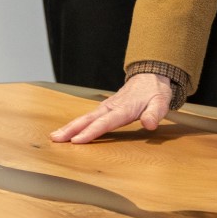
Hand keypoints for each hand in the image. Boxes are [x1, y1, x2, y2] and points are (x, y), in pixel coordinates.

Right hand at [50, 72, 173, 143]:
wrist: (150, 76)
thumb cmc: (155, 92)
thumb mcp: (161, 102)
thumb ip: (154, 114)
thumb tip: (149, 124)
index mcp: (124, 108)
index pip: (105, 122)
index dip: (91, 132)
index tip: (77, 141)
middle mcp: (111, 107)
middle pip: (88, 119)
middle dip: (71, 129)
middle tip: (56, 138)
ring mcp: (107, 107)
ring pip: (85, 118)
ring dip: (70, 127)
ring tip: (55, 136)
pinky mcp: (105, 108)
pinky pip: (89, 117)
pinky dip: (77, 124)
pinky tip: (68, 131)